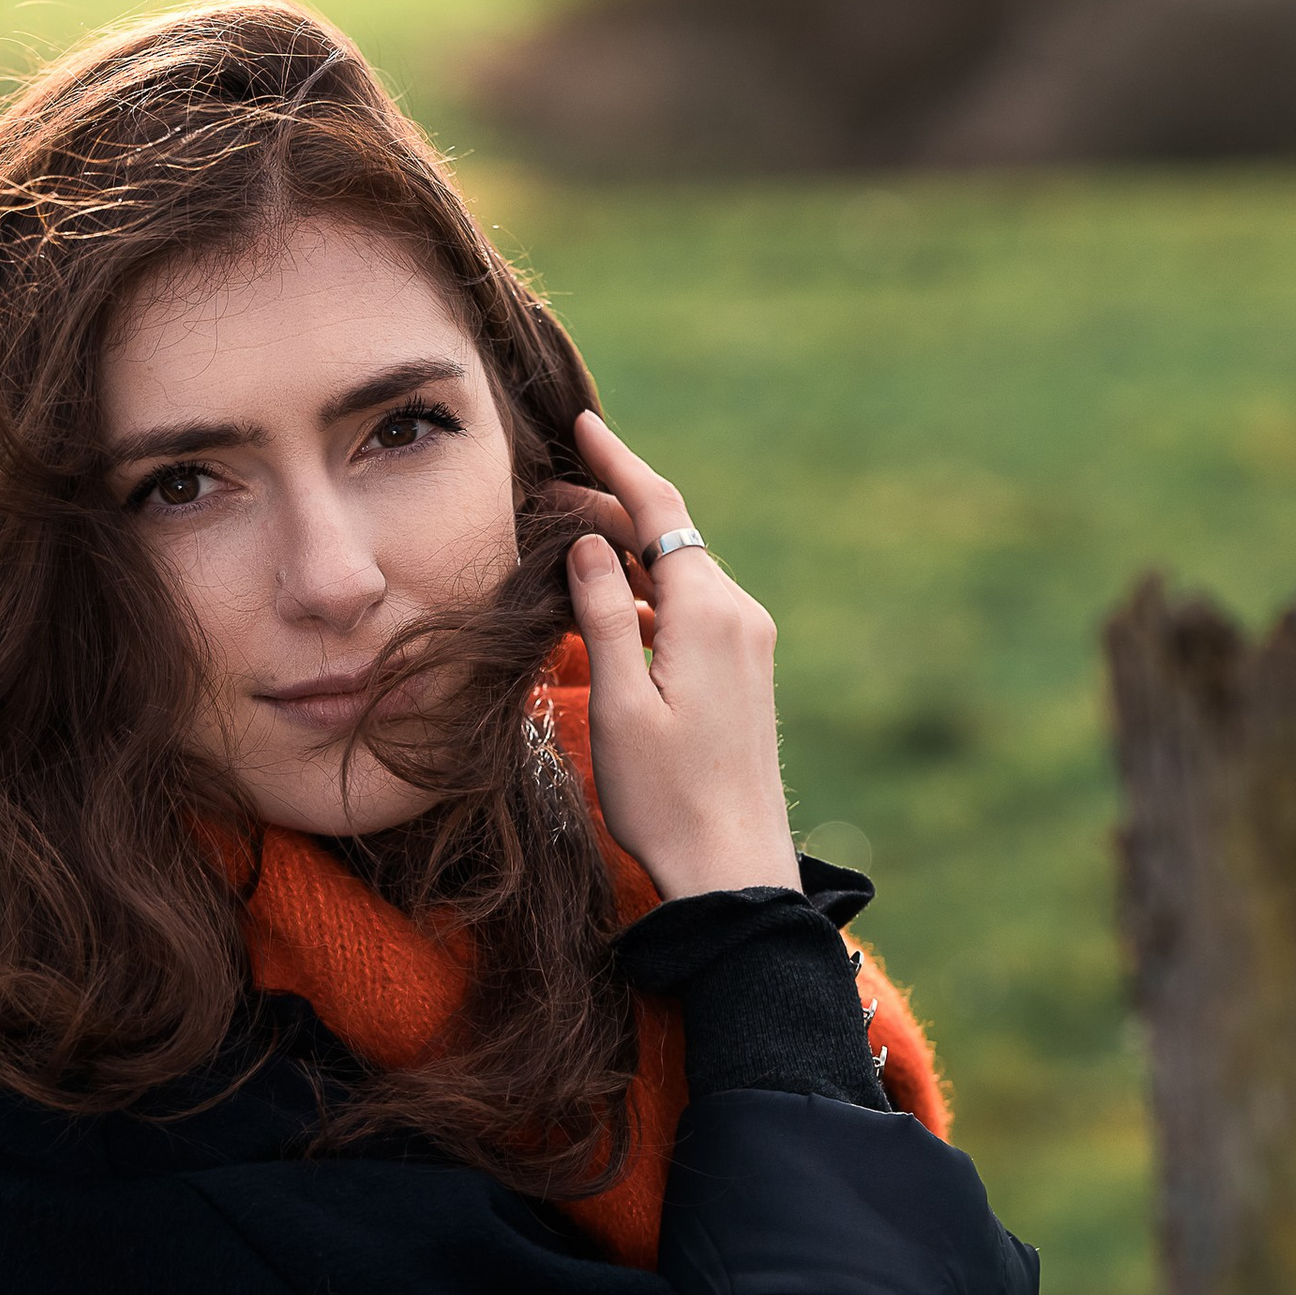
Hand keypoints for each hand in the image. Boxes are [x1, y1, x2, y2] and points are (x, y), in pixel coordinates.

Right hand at [564, 406, 796, 901]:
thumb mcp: (619, 703)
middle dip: (614, 507)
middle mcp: (739, 615)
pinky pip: (694, 608)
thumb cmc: (667, 797)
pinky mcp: (746, 673)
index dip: (618, 464)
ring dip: (629, 552)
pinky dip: (650, 592)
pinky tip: (611, 605)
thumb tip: (588, 541)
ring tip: (568, 541)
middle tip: (547, 494)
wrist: (735, 869)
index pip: (659, 512)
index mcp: (709, 612)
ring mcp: (749, 644)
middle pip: (671, 536)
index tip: (583, 425)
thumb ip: (601, 614)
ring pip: (682, 572)